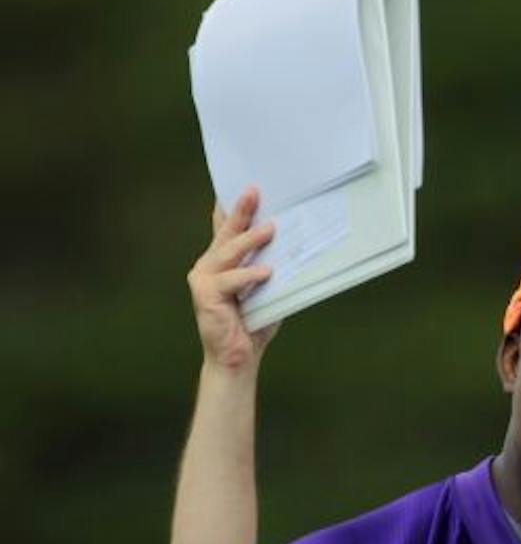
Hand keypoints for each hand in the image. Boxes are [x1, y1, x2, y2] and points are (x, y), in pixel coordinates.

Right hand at [189, 189, 278, 370]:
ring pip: (229, 253)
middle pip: (227, 233)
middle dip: (241, 211)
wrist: (238, 358)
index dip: (233, 207)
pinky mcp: (205, 295)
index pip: (226, 228)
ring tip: (270, 228)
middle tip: (255, 191)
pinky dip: (250, 276)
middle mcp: (209, 265)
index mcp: (222, 262)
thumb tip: (295, 245)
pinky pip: (231, 281)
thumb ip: (271, 267)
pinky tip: (267, 272)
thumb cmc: (253, 323)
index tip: (246, 185)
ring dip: (250, 240)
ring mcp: (204, 278)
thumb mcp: (267, 290)